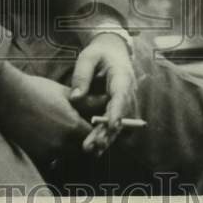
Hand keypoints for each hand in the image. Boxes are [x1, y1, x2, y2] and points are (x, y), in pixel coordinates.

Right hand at [0, 63, 90, 165]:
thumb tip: (106, 101)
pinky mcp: (35, 156)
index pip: (95, 138)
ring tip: (64, 133)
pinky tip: (49, 137)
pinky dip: (54, 152)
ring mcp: (48, 152)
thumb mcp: (64, 93)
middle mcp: (62, 143)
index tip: (95, 129)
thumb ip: (88, 101)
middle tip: (82, 132)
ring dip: (70, 148)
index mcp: (73, 126)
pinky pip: (52, 158)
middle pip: (83, 151)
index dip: (97, 134)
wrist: (7, 97)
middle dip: (85, 143)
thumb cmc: (37, 90)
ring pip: (68, 156)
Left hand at [68, 32, 135, 155]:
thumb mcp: (88, 57)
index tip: (111, 126)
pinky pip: (113, 125)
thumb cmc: (99, 54)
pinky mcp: (118, 109)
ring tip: (91, 149)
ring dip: (105, 138)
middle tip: (93, 144)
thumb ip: (81, 75)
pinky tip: (95, 149)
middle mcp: (127, 93)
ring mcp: (124, 103)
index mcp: (122, 76)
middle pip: (120, 115)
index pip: (121, 96)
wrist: (112, 52)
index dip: (117, 112)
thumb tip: (75, 99)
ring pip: (117, 124)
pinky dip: (105, 136)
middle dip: (107, 132)